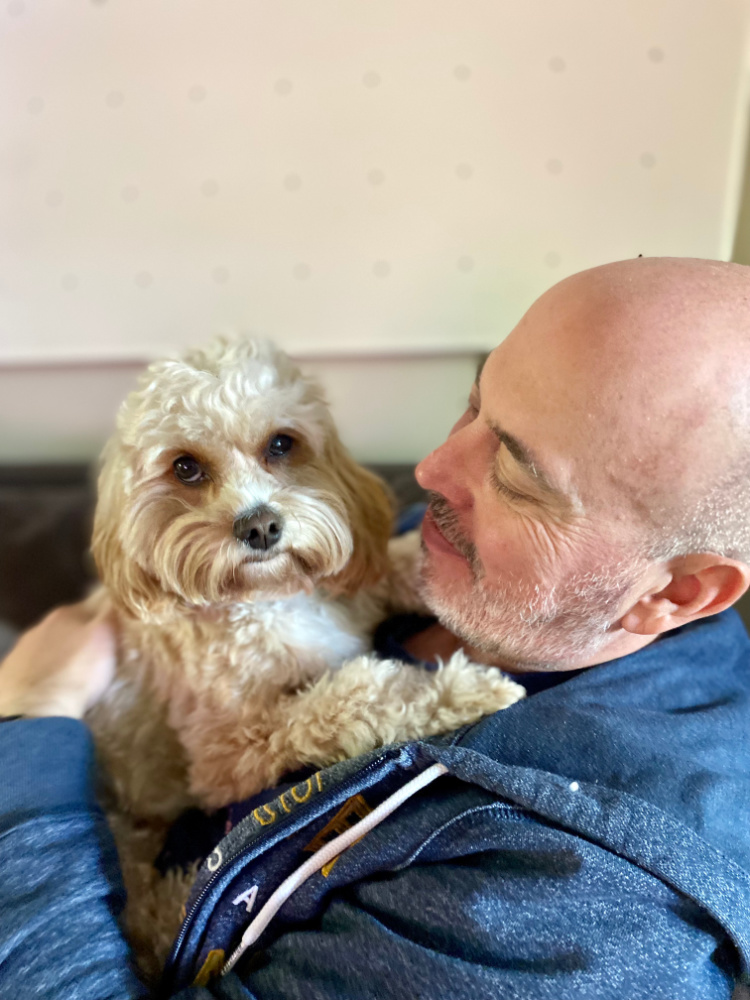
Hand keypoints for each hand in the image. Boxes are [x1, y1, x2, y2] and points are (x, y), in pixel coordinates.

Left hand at [0, 603, 115, 718]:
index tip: (118, 637)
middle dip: (82, 641)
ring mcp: (20, 652)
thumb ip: (111, 614)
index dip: (107, 622)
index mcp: (64, 613)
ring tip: (76, 680)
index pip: (93, 607)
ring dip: (62, 659)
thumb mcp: (106, 636)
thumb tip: (116, 598)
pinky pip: (34, 671)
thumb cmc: (78, 671)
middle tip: (99, 661)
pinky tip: (53, 691)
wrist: (36, 712)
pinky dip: (44, 676)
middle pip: (69, 629)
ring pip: (49, 650)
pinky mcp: (9, 676)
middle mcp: (38, 627)